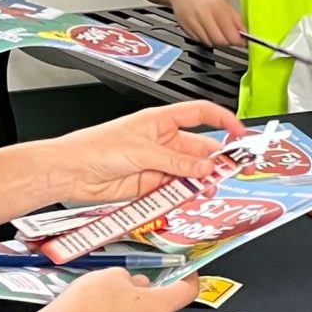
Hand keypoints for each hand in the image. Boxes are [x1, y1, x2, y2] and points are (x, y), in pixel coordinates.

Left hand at [45, 101, 243, 205]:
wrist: (70, 172)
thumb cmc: (95, 148)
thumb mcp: (143, 151)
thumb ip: (177, 162)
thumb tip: (205, 167)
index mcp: (161, 121)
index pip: (201, 115)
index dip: (224, 121)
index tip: (241, 134)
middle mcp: (162, 142)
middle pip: (201, 149)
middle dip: (218, 160)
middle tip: (233, 171)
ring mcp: (158, 164)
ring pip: (190, 173)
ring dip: (201, 181)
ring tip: (206, 189)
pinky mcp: (151, 185)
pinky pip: (175, 190)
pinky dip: (184, 195)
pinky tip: (186, 197)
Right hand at [51, 268, 202, 311]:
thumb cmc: (88, 303)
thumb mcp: (114, 274)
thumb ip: (132, 278)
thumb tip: (136, 284)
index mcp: (157, 307)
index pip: (187, 293)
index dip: (190, 279)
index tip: (186, 272)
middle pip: (165, 306)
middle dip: (155, 291)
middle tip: (139, 277)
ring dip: (135, 304)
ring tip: (112, 291)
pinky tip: (102, 307)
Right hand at [172, 0, 244, 47]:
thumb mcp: (223, 0)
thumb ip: (235, 17)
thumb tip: (244, 31)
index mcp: (216, 6)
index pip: (230, 33)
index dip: (238, 40)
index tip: (243, 41)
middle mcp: (203, 15)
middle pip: (220, 40)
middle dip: (228, 42)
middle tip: (232, 37)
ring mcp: (193, 23)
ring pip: (210, 42)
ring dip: (217, 40)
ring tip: (219, 31)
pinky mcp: (185, 29)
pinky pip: (200, 40)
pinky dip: (207, 38)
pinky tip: (208, 29)